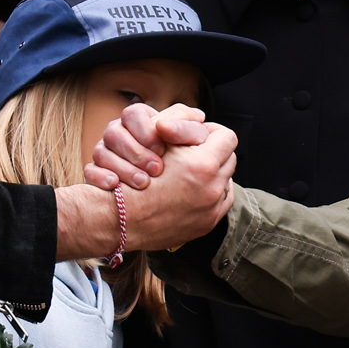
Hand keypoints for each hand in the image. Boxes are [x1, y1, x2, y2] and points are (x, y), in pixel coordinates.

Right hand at [57, 127, 235, 259]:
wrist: (119, 219)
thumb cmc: (132, 178)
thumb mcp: (157, 143)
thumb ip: (183, 130)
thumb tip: (201, 123)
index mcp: (204, 164)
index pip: (226, 136)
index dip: (211, 131)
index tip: (199, 134)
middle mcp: (213, 189)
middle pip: (229, 159)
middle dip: (214, 153)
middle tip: (196, 151)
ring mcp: (212, 209)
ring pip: (226, 181)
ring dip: (214, 174)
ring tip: (193, 171)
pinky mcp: (207, 225)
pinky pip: (220, 202)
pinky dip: (210, 193)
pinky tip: (192, 189)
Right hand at [89, 103, 218, 191]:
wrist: (158, 200)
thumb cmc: (177, 159)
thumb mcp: (186, 140)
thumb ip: (189, 126)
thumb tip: (197, 116)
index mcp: (138, 120)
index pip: (134, 114)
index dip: (147, 131)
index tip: (164, 148)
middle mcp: (118, 134)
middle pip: (114, 133)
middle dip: (138, 153)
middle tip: (158, 169)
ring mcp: (104, 155)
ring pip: (101, 152)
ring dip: (124, 168)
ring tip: (144, 183)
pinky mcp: (97, 175)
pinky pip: (90, 172)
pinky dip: (101, 178)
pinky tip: (116, 186)